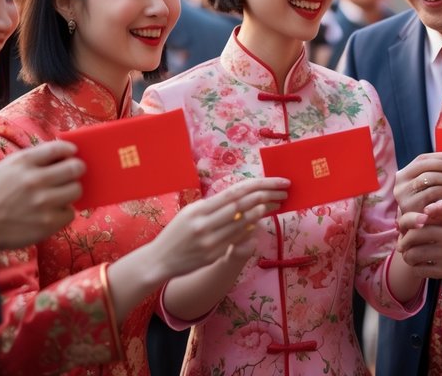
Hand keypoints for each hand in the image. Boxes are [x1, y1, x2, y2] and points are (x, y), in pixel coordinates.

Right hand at [0, 140, 84, 249]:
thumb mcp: (4, 167)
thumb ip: (30, 160)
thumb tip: (57, 155)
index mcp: (23, 163)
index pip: (58, 148)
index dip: (70, 150)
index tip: (72, 153)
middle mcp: (35, 180)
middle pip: (75, 168)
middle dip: (77, 169)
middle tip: (72, 174)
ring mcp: (43, 202)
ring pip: (76, 190)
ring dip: (71, 192)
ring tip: (60, 195)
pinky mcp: (47, 223)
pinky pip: (70, 213)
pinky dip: (63, 213)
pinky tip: (52, 212)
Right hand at [152, 177, 289, 278]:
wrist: (159, 260)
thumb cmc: (176, 232)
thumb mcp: (191, 212)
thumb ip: (214, 205)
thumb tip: (240, 197)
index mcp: (199, 209)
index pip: (235, 192)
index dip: (259, 185)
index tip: (277, 181)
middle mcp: (204, 224)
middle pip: (242, 206)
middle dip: (266, 196)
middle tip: (283, 191)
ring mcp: (209, 242)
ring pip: (243, 224)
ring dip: (261, 212)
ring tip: (275, 203)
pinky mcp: (213, 256)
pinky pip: (236, 240)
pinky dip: (249, 229)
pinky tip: (258, 222)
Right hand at [394, 152, 441, 216]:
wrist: (428, 233)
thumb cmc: (435, 206)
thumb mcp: (436, 187)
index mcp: (405, 174)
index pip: (423, 158)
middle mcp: (400, 183)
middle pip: (427, 166)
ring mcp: (402, 194)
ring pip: (429, 178)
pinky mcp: (409, 206)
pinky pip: (432, 192)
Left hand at [397, 200, 441, 280]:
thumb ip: (441, 207)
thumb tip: (426, 210)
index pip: (420, 229)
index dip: (407, 228)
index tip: (404, 230)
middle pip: (413, 243)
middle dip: (403, 243)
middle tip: (402, 244)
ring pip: (413, 258)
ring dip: (407, 255)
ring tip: (409, 253)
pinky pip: (419, 271)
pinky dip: (415, 267)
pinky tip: (419, 263)